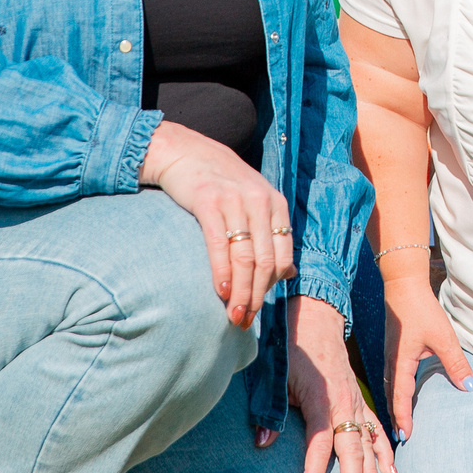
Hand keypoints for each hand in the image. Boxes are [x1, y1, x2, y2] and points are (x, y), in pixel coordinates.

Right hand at [143, 121, 294, 325]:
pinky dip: (222, 272)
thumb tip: (288, 274)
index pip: (282, 255)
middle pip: (265, 261)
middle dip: (256, 296)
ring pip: (245, 257)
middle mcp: (261, 201)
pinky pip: (219, 244)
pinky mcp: (208, 201)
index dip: (272, 287)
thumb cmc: (220, 184)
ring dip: (240, 292)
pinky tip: (220, 291)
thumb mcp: (254, 203)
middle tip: (244, 320)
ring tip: (233, 315)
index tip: (258, 309)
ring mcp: (235, 200)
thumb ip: (271, 234)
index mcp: (276, 204)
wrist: (185, 152)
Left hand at [266, 297, 394, 472]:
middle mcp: (345, 404)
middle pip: (353, 450)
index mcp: (322, 400)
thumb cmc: (292, 350)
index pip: (320, 444)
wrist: (316, 319)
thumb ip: (270, 409)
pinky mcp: (361, 401)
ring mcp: (357, 403)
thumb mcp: (274, 376)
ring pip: (369, 443)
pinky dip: (385, 452)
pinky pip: (377, 431)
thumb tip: (262, 442)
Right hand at [380, 270, 472, 440]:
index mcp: (400, 363)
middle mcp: (391, 363)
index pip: (401, 398)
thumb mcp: (443, 338)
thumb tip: (470, 387)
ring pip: (390, 388)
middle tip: (402, 439)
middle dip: (397, 418)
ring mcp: (390, 357)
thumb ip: (456, 364)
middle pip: (392, 397)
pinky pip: (391, 378)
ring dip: (396, 406)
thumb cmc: (422, 311)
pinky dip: (395, 393)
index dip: (404, 418)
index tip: (406, 437)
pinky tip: (401, 396)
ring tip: (401, 424)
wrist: (403, 286)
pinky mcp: (393, 350)